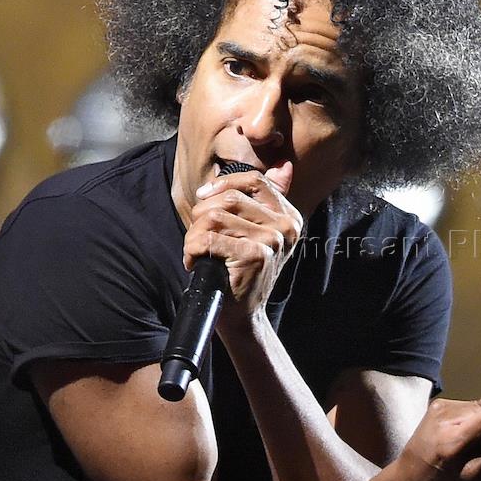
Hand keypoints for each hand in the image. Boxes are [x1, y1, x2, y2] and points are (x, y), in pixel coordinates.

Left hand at [182, 166, 303, 325]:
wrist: (242, 315)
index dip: (224, 183)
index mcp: (289, 216)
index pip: (254, 180)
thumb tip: (284, 165)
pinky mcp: (256, 256)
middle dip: (203, 214)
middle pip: (230, 197)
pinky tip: (194, 262)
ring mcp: (274, 241)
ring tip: (196, 251)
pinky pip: (209, 238)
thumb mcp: (260, 233)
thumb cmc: (242, 271)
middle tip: (197, 236)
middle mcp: (287, 226)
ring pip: (216, 217)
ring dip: (194, 234)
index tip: (204, 197)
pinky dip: (192, 249)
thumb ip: (268, 200)